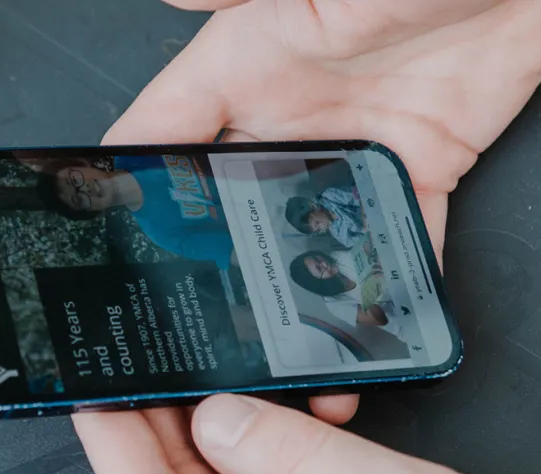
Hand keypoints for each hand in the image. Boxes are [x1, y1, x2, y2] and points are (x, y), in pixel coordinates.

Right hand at [100, 0, 540, 416]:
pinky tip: (379, 321)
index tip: (115, 245)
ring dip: (301, 286)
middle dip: (215, 263)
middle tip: (204, 324)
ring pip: (312, 231)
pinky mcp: (425, 160)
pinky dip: (392, 279)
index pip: (165, 132)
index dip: (133, 187)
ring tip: (289, 347)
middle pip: (233, 200)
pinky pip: (401, 233)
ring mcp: (357, 140)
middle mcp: (294, 108)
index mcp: (247, 59)